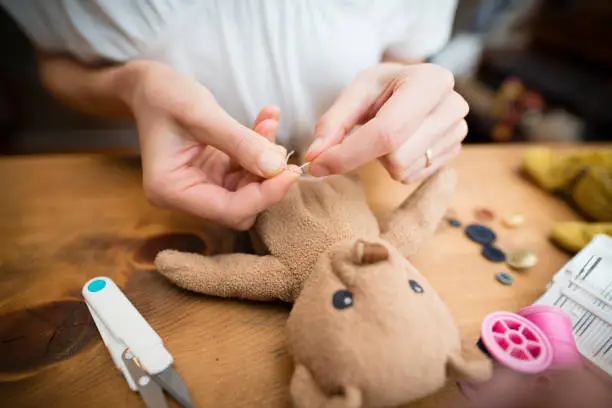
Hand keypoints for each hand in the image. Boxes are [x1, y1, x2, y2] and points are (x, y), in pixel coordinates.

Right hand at [122, 61, 299, 229]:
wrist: (149, 84)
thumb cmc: (163, 94)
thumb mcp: (201, 113)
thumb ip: (240, 142)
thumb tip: (277, 167)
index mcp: (171, 190)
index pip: (227, 210)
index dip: (264, 196)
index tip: (291, 172)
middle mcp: (185, 195)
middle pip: (241, 207)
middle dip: (266, 180)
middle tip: (283, 149)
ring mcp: (201, 185)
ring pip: (249, 189)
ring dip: (266, 159)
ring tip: (269, 122)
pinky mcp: (214, 172)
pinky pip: (246, 169)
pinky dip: (260, 148)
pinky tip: (267, 120)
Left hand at [305, 63, 468, 182]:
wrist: (415, 86)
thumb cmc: (385, 87)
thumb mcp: (357, 92)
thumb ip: (332, 123)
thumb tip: (314, 156)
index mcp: (430, 81)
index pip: (386, 132)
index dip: (348, 154)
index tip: (317, 165)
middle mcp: (453, 106)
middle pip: (395, 157)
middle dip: (368, 152)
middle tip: (368, 128)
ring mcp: (458, 131)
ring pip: (403, 171)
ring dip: (383, 159)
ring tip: (389, 132)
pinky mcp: (455, 152)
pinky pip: (412, 176)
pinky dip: (397, 165)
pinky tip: (402, 142)